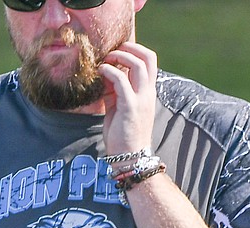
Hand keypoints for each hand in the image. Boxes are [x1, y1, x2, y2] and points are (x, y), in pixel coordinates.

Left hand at [98, 41, 157, 156]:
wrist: (129, 157)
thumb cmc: (123, 133)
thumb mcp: (120, 105)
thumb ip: (116, 89)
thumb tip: (104, 73)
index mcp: (148, 92)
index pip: (150, 61)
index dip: (135, 50)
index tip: (117, 52)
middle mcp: (148, 93)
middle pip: (148, 57)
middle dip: (129, 47)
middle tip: (112, 51)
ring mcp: (141, 100)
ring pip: (138, 64)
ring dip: (119, 56)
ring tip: (105, 61)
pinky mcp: (130, 107)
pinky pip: (120, 80)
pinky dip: (109, 71)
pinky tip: (99, 73)